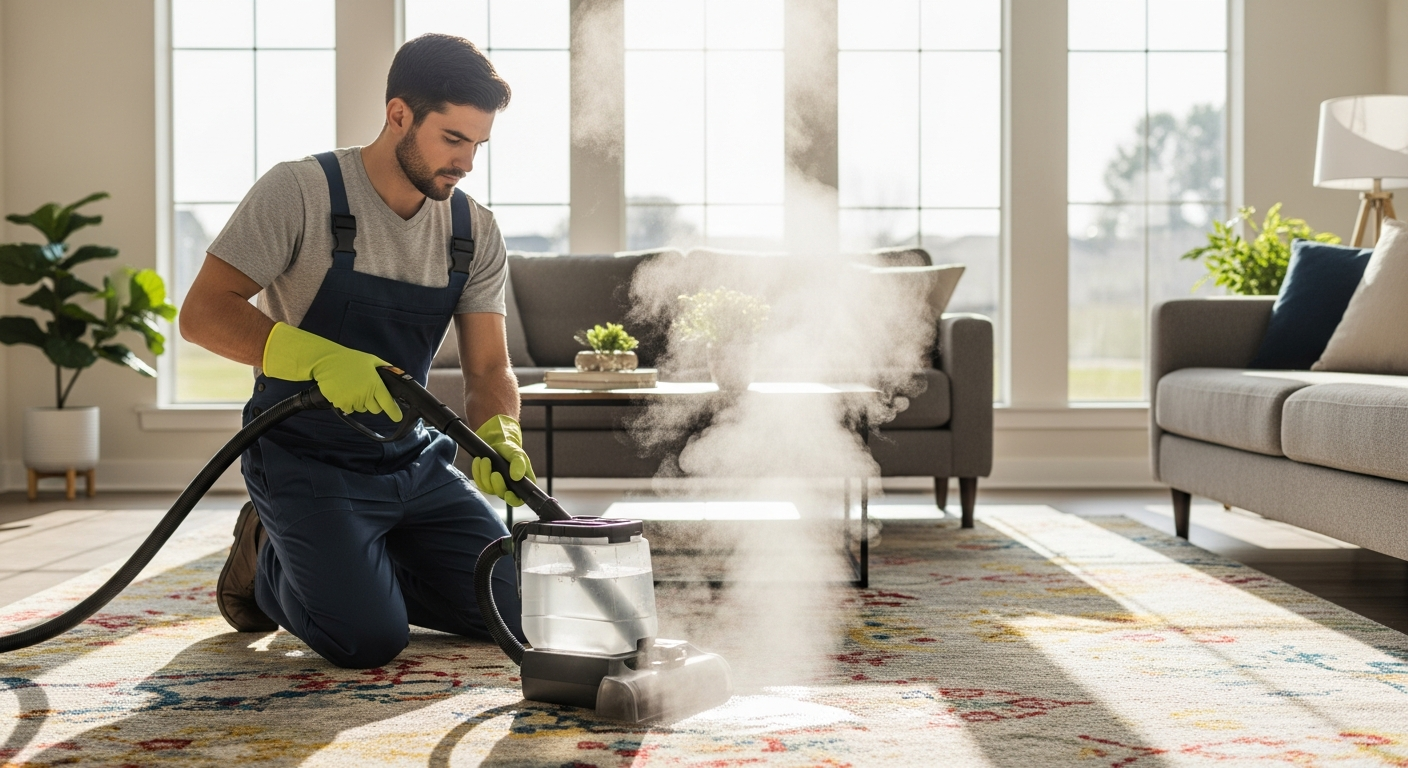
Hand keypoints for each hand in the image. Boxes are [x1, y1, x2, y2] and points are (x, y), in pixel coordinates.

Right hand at [262, 322, 401, 420]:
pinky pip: (349, 409)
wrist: (326, 361)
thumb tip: (398, 375)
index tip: (397, 417)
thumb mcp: (372, 360)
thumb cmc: (350, 360)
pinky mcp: (341, 404)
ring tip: (353, 387)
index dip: (394, 412)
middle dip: (374, 403)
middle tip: (367, 391)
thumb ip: (386, 369)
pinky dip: (348, 403)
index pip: (388, 403)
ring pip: (362, 409)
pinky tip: (344, 391)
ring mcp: (353, 400)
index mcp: (375, 384)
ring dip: (360, 402)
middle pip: (376, 409)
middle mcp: (365, 394)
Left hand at [472, 414, 534, 506]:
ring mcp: (496, 485)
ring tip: (485, 459)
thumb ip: (519, 464)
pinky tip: (478, 460)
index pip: (518, 500)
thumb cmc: (510, 450)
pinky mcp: (485, 481)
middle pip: (501, 494)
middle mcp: (509, 487)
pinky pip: (478, 481)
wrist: (497, 443)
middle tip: (495, 473)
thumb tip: (516, 477)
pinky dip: (477, 471)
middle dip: (496, 484)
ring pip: (488, 488)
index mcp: (521, 484)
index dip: (513, 500)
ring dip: (485, 474)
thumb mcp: (517, 454)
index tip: (507, 494)